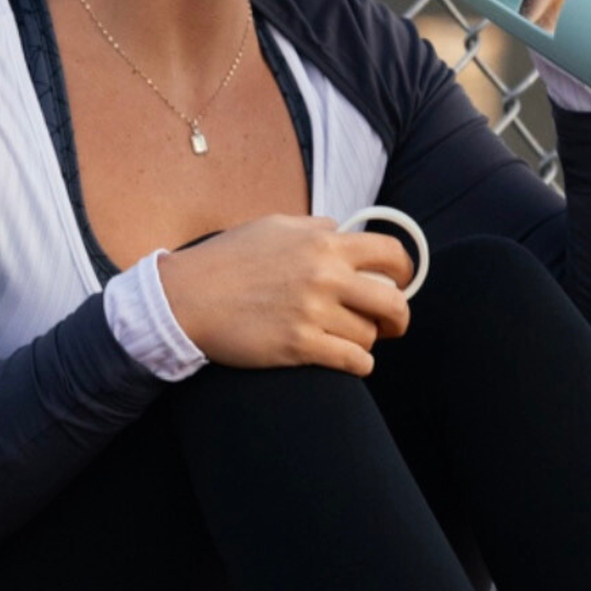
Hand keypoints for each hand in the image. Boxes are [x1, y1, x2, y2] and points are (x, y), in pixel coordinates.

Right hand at [156, 214, 413, 377]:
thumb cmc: (227, 261)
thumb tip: (342, 231)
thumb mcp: (273, 226)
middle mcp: (325, 276)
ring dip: (365, 341)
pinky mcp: (299, 346)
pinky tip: (348, 360)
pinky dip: (358, 364)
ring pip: (370, 336)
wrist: (186, 297)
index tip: (400, 283)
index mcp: (323, 243)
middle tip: (391, 324)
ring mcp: (313, 312)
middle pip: (393, 302)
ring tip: (348, 339)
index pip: (390, 253)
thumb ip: (314, 228)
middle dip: (398, 317)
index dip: (404, 271)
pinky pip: (353, 362)